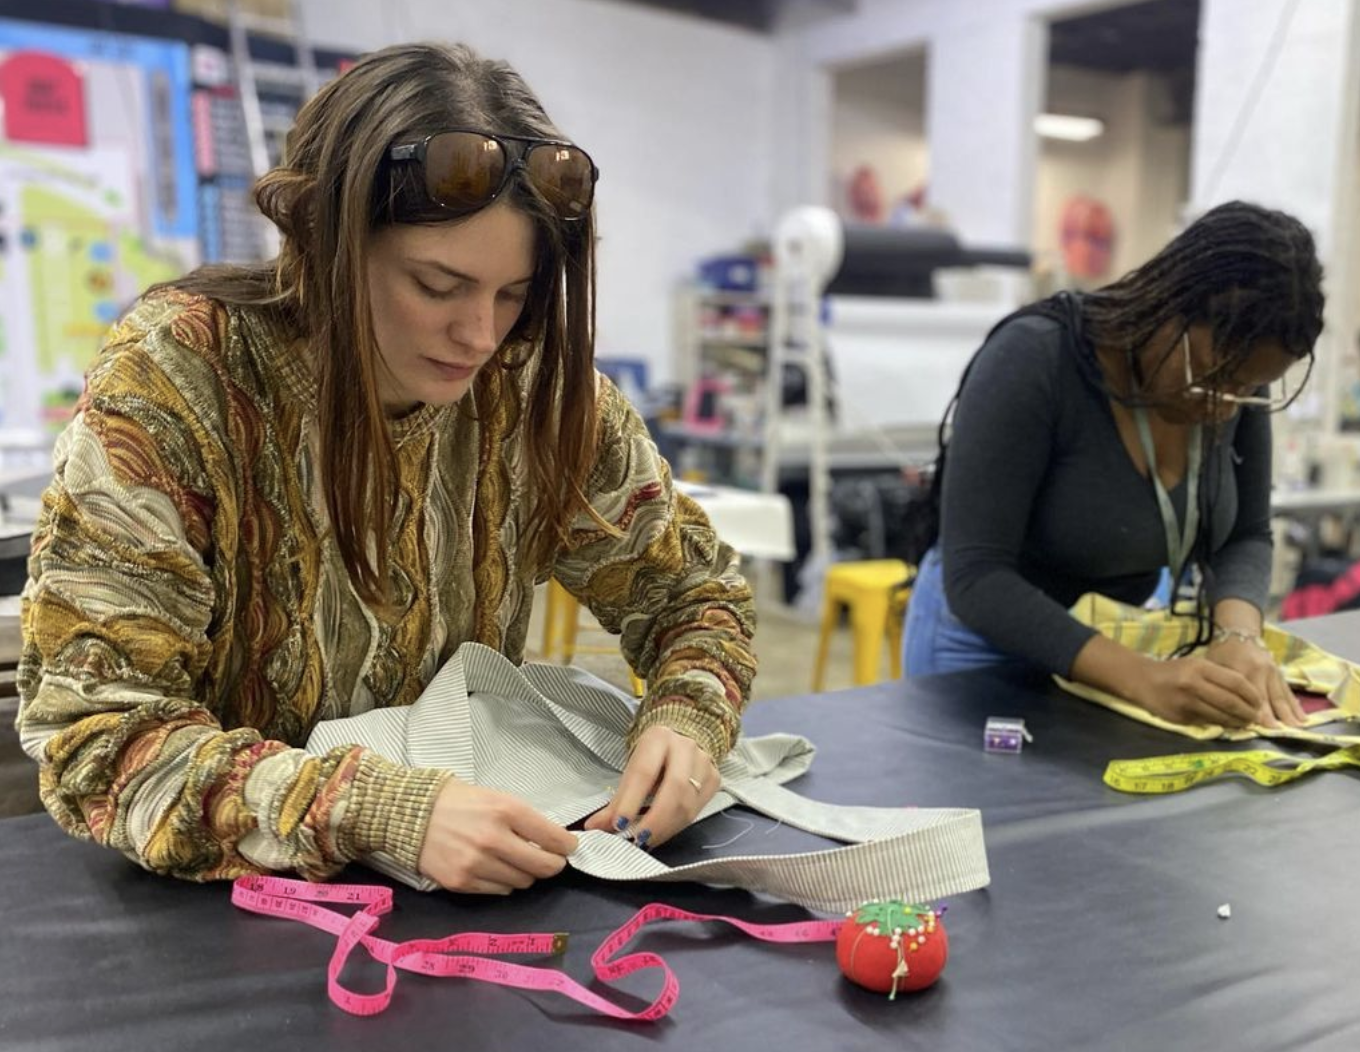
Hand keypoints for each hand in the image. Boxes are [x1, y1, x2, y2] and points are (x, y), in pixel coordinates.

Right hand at [416, 780, 576, 894]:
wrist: (410, 813)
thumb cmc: (459, 801)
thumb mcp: (497, 797)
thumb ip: (524, 819)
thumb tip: (553, 841)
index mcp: (507, 811)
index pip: (554, 839)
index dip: (567, 846)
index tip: (568, 847)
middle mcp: (494, 840)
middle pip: (543, 867)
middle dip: (553, 865)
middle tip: (550, 860)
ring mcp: (477, 864)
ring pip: (522, 882)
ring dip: (525, 874)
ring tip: (513, 860)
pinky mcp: (462, 882)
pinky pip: (499, 891)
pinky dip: (503, 882)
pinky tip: (494, 867)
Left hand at [583, 726, 717, 849]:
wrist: (682, 740)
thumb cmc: (652, 758)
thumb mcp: (632, 770)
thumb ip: (616, 800)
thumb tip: (594, 827)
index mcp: (658, 738)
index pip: (644, 773)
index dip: (631, 801)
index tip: (618, 825)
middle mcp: (685, 746)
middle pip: (674, 788)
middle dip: (655, 819)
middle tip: (638, 839)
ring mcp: (704, 762)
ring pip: (688, 803)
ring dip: (666, 827)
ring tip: (647, 840)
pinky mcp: (715, 778)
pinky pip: (698, 809)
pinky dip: (678, 825)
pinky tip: (663, 831)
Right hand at [1129, 656, 1264, 729]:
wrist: (1142, 680)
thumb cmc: (1174, 671)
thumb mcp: (1196, 665)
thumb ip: (1219, 676)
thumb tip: (1248, 695)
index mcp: (1200, 668)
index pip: (1236, 682)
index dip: (1252, 695)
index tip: (1259, 702)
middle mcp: (1193, 684)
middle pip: (1231, 702)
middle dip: (1248, 712)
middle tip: (1255, 717)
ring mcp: (1186, 703)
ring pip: (1221, 716)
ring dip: (1237, 722)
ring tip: (1244, 723)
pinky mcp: (1180, 717)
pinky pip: (1207, 722)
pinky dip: (1220, 725)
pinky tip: (1226, 724)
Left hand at [1204, 637, 1304, 727]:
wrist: (1240, 634)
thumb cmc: (1221, 653)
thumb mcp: (1214, 665)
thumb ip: (1219, 685)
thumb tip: (1219, 709)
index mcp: (1242, 669)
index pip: (1247, 694)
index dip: (1252, 711)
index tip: (1257, 726)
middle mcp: (1260, 671)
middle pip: (1267, 697)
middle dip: (1274, 716)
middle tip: (1279, 733)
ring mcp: (1273, 672)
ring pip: (1281, 695)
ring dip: (1289, 713)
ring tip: (1296, 728)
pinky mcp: (1280, 673)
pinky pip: (1289, 691)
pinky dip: (1295, 705)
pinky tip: (1303, 717)